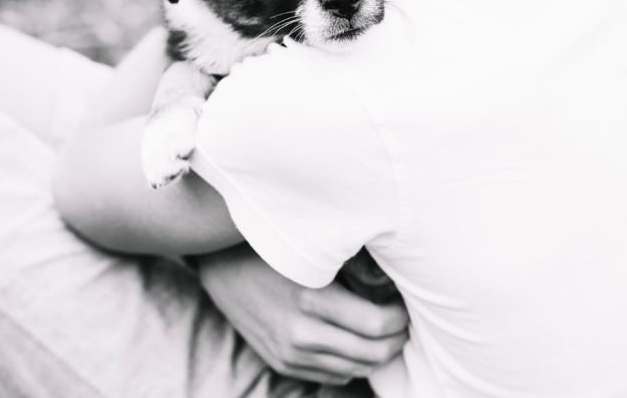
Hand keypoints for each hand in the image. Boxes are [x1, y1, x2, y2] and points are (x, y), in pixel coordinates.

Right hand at [198, 244, 408, 384]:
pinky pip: (332, 375)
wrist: (221, 268)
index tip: (405, 306)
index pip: (376, 325)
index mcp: (312, 299)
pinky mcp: (282, 364)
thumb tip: (392, 281)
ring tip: (386, 335)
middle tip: (404, 323)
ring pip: (354, 369)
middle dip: (396, 340)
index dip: (400, 319)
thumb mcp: (311, 252)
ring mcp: (290, 354)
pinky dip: (352, 364)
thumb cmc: (272, 250)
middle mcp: (301, 334)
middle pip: (371, 353)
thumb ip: (350, 266)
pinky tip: (357, 344)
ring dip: (377, 355)